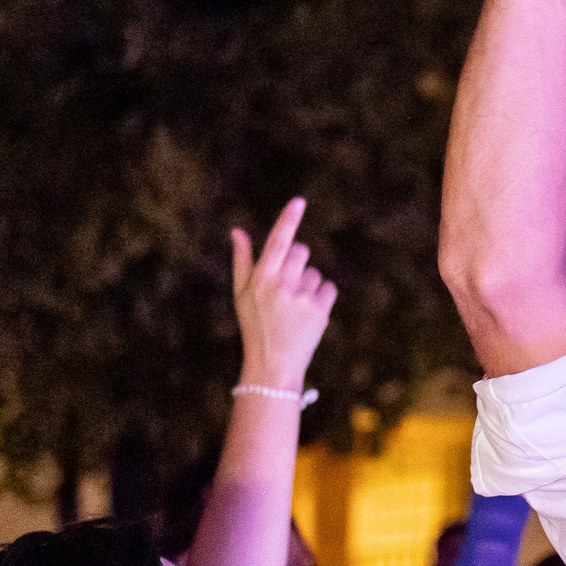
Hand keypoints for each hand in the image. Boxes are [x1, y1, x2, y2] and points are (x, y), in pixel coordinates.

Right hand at [230, 196, 335, 390]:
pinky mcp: (320, 310)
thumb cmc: (255, 325)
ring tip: (293, 307)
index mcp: (260, 278)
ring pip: (314, 272)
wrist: (273, 363)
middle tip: (285, 285)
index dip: (288, 220)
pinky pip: (328, 288)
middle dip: (296, 262)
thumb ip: (242, 260)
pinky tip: (307, 313)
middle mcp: (281, 285)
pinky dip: (321, 297)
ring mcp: (302, 297)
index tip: (299, 202)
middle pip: (300, 251)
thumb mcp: (241, 294)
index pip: (277, 242)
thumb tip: (237, 230)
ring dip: (307, 284)